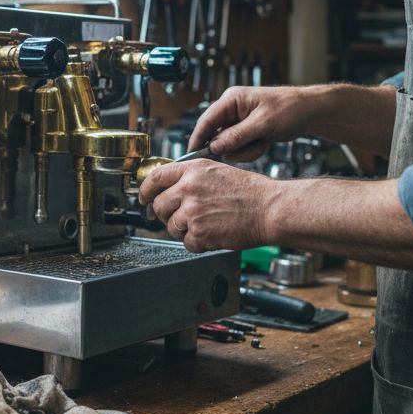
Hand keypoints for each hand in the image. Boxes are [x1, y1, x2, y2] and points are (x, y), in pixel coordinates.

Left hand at [137, 160, 279, 252]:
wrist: (269, 209)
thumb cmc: (250, 192)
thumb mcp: (218, 171)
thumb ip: (192, 177)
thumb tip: (171, 188)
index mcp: (193, 170)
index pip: (155, 178)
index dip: (145, 190)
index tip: (143, 198)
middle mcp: (189, 189)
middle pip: (159, 205)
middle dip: (167, 214)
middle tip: (181, 217)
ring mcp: (193, 212)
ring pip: (171, 226)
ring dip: (184, 230)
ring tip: (205, 225)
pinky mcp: (200, 233)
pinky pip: (186, 242)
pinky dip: (197, 243)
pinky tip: (212, 233)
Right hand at [189, 86, 318, 160]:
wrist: (309, 112)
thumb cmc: (288, 109)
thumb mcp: (262, 124)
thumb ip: (236, 136)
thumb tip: (212, 148)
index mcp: (231, 100)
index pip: (207, 120)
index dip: (198, 138)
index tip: (193, 156)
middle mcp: (231, 110)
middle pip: (216, 136)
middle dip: (233, 147)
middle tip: (250, 148)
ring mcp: (238, 121)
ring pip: (229, 145)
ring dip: (245, 150)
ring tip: (263, 143)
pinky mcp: (246, 131)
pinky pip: (240, 148)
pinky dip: (252, 150)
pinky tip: (265, 143)